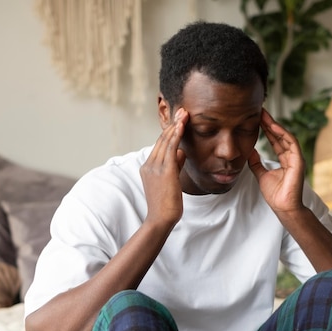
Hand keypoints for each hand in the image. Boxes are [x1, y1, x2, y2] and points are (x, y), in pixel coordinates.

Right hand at [140, 108, 188, 226]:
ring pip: (165, 142)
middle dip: (173, 124)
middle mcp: (149, 165)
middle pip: (161, 140)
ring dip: (175, 126)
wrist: (161, 219)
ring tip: (184, 114)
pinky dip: (175, 136)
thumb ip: (175, 165)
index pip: (160, 145)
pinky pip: (170, 149)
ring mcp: (155, 168)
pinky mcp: (164, 171)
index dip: (169, 131)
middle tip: (182, 111)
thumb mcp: (171, 180)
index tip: (178, 119)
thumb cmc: (167, 203)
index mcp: (147, 167)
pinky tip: (181, 126)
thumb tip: (182, 151)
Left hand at [248, 108, 305, 213]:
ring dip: (275, 125)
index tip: (256, 119)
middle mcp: (291, 156)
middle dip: (269, 123)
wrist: (283, 207)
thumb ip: (256, 163)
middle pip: (280, 135)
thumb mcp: (261, 174)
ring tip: (264, 115)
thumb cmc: (275, 194)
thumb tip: (250, 151)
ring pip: (286, 136)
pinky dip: (283, 134)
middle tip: (260, 111)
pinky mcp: (298, 161)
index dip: (266, 129)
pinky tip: (273, 126)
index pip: (275, 140)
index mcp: (284, 159)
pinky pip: (291, 144)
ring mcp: (296, 158)